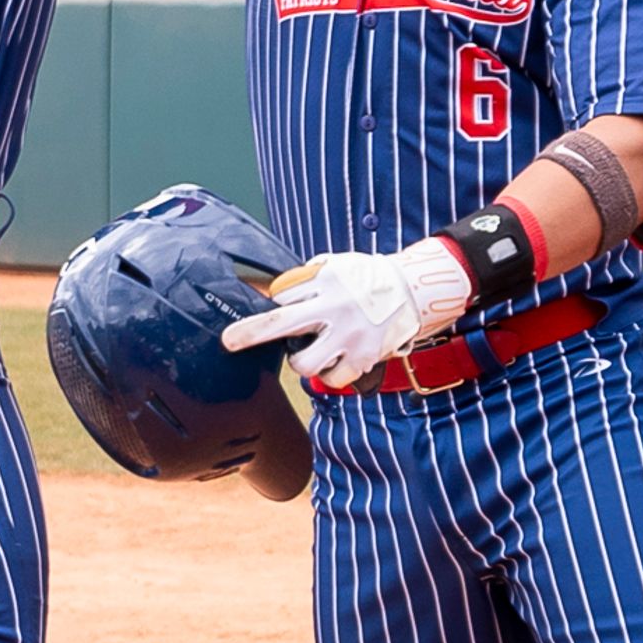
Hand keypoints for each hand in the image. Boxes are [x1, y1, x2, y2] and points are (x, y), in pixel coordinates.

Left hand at [221, 240, 472, 387]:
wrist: (412, 291)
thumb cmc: (367, 279)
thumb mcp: (337, 265)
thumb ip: (307, 277)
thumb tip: (272, 290)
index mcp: (324, 280)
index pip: (281, 298)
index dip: (273, 307)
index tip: (271, 311)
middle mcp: (334, 308)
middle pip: (280, 324)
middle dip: (250, 333)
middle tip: (230, 340)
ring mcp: (348, 335)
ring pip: (304, 363)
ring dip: (301, 362)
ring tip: (310, 354)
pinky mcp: (363, 357)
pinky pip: (333, 378)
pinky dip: (331, 373)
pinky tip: (338, 360)